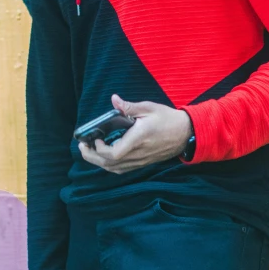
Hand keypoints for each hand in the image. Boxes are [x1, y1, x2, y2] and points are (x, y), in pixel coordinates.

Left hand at [78, 94, 192, 174]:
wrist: (186, 133)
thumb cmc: (168, 119)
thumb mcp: (149, 108)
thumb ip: (129, 107)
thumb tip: (114, 100)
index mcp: (139, 139)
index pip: (115, 153)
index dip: (100, 149)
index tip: (95, 137)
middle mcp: (138, 153)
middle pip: (110, 164)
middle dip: (92, 157)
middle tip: (82, 146)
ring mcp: (140, 161)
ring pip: (114, 169)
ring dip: (98, 162)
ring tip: (89, 150)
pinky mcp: (142, 163)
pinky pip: (122, 169)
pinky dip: (109, 165)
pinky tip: (104, 156)